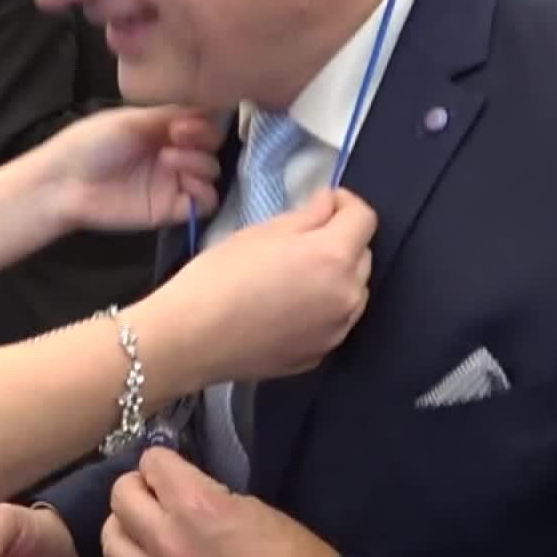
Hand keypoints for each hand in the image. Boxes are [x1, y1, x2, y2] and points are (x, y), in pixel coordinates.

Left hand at [36, 107, 222, 234]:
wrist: (66, 183)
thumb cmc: (91, 144)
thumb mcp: (130, 120)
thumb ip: (169, 114)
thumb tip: (205, 109)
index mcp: (161, 127)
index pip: (201, 120)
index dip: (202, 119)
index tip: (185, 121)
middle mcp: (172, 151)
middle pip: (212, 144)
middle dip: (203, 138)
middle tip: (178, 137)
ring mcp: (173, 181)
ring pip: (211, 171)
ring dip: (200, 162)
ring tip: (169, 159)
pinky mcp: (171, 208)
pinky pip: (206, 202)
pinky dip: (204, 192)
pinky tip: (185, 182)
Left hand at [103, 447, 337, 556]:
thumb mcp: (255, 509)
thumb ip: (208, 496)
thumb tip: (183, 490)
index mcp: (195, 508)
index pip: (151, 463)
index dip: (163, 461)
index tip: (171, 467)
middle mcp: (168, 543)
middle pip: (120, 498)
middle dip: (136, 487)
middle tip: (153, 492)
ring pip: (112, 544)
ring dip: (125, 529)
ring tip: (143, 528)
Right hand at [153, 188, 374, 384]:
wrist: (192, 338)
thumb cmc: (219, 278)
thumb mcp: (260, 232)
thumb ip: (306, 216)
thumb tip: (328, 206)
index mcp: (333, 257)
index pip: (364, 217)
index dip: (345, 202)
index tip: (324, 203)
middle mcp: (348, 295)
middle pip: (362, 255)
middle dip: (340, 241)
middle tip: (301, 241)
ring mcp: (338, 330)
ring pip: (352, 291)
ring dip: (335, 277)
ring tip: (294, 277)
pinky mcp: (321, 354)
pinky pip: (334, 321)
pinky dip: (321, 309)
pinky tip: (286, 308)